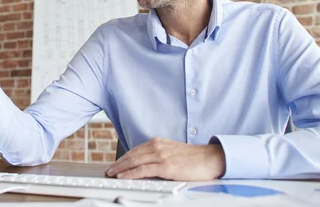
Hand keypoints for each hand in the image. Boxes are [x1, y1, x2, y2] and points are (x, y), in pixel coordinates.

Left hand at [105, 137, 225, 180]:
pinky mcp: (165, 166)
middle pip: (132, 155)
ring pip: (134, 161)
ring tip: (111, 174)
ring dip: (120, 168)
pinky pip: (143, 170)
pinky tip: (123, 177)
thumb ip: (160, 155)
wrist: (210, 158)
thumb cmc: (194, 158)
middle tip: (109, 170)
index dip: (123, 158)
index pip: (135, 150)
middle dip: (118, 163)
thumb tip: (149, 164)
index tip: (116, 164)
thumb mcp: (173, 152)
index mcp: (158, 142)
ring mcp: (160, 156)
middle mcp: (157, 146)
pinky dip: (130, 173)